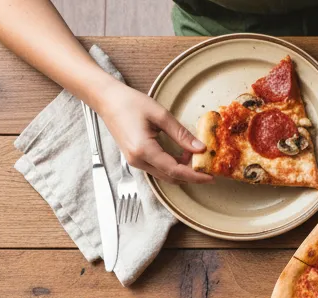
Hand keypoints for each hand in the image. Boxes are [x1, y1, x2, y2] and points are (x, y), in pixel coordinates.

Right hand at [95, 80, 210, 184]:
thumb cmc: (130, 103)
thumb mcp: (160, 115)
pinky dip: (172, 166)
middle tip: (207, 167)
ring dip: (182, 170)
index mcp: (143, 150)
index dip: (195, 176)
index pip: (175, 170)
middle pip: (171, 177)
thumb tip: (200, 148)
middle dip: (191, 175)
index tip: (211, 177)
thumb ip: (181, 134)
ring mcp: (134, 161)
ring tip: (195, 157)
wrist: (106, 99)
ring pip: (164, 175)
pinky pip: (157, 168)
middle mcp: (137, 160)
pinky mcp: (134, 158)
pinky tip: (182, 155)